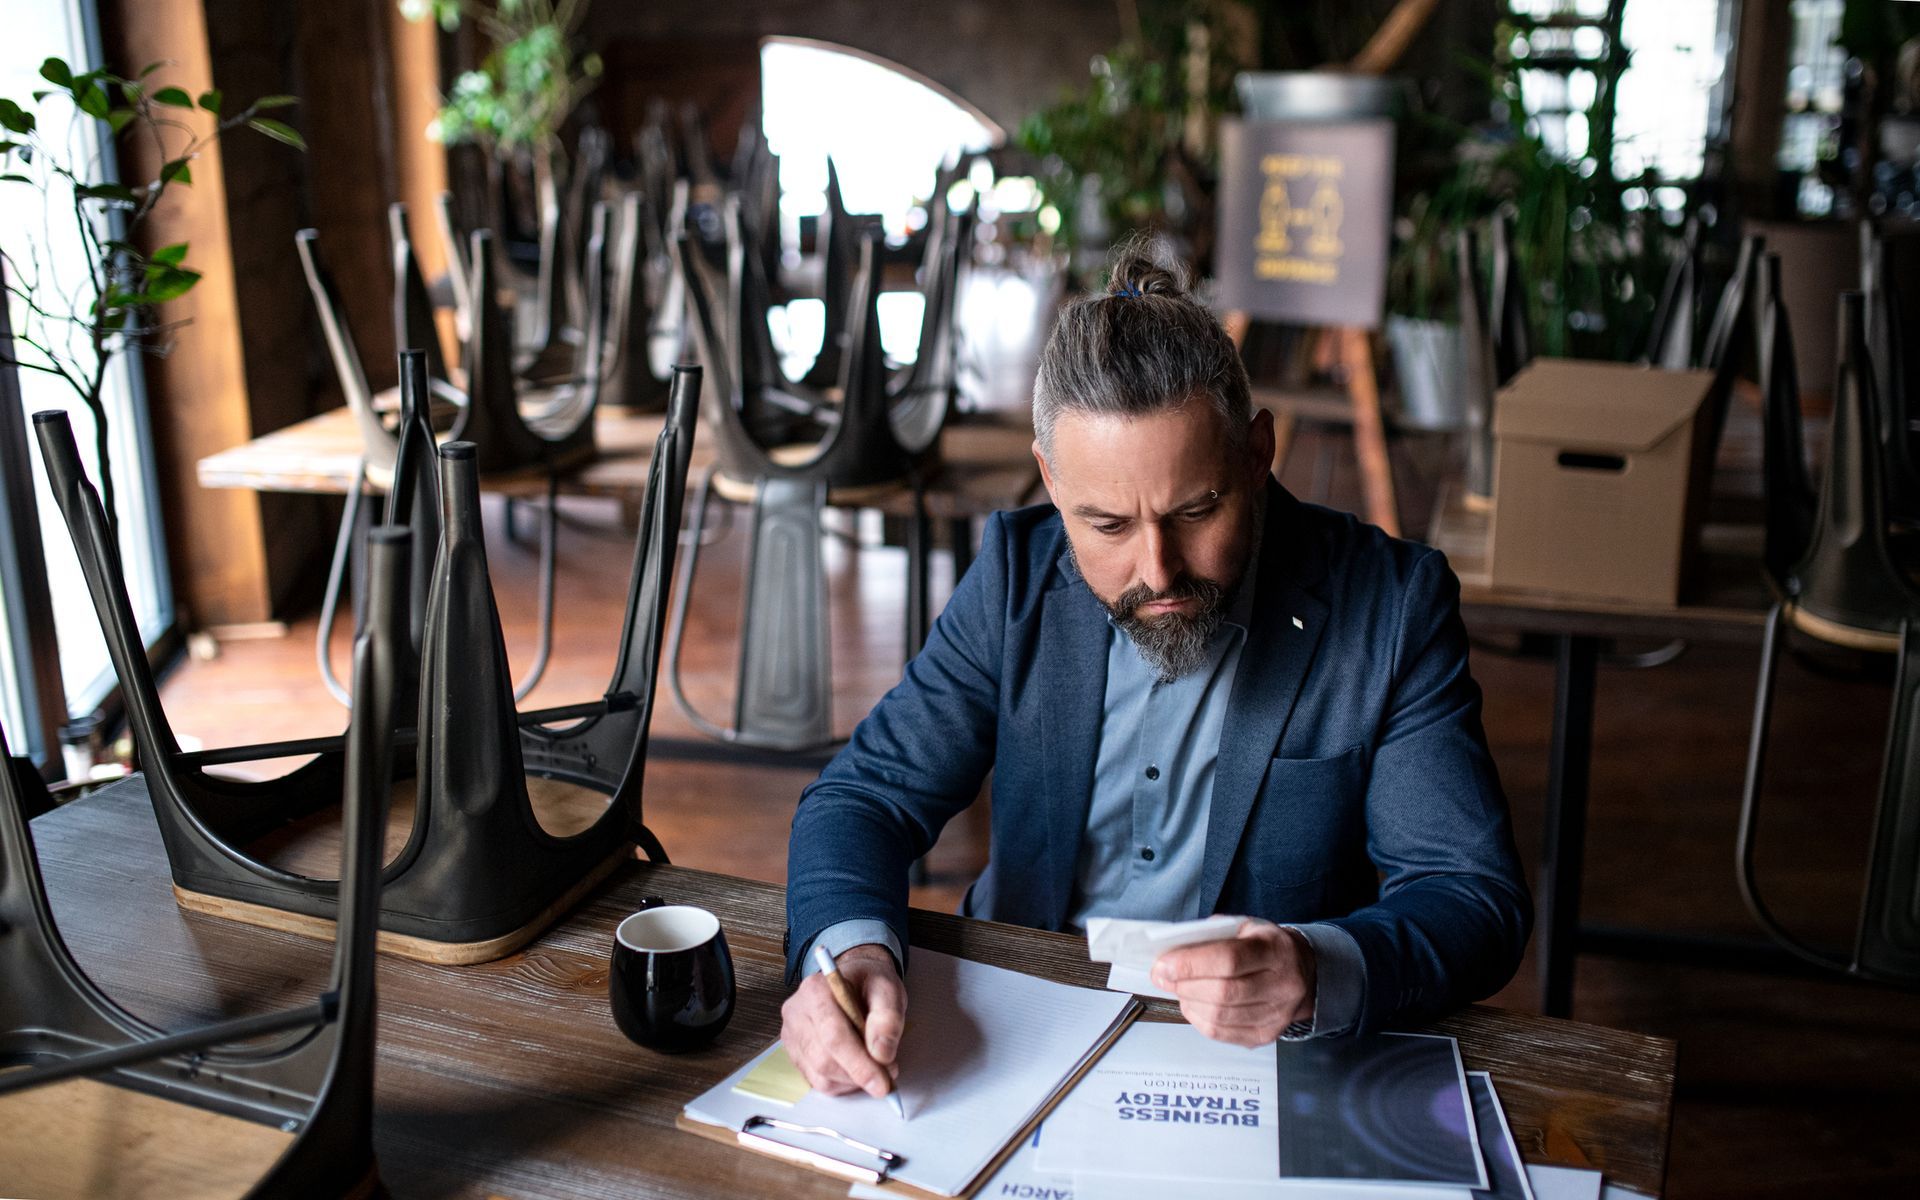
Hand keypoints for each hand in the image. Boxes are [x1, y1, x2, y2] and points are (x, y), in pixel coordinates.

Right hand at [779, 943, 906, 1097]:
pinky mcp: (795, 1054)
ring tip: (874, 1064)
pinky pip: (818, 1082)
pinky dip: (843, 1083)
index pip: (833, 1035)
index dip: (859, 1063)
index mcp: (816, 990)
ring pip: (821, 1075)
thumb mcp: (888, 990)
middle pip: (823, 1059)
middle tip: (888, 1074)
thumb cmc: (869, 984)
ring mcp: (792, 1035)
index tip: (883, 1082)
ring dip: (853, 1080)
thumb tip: (882, 1055)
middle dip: (859, 1074)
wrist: (854, 981)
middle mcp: (796, 1013)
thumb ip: (888, 1018)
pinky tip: (857, 1067)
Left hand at [1149, 919, 1315, 1046]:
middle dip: (1184, 985)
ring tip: (1178, 988)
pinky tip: (1193, 1004)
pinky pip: (1221, 1033)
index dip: (1191, 964)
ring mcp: (1276, 1015)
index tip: (1162, 964)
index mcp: (1276, 951)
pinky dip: (1198, 1019)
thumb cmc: (1263, 946)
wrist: (1301, 972)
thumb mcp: (1243, 928)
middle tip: (1162, 976)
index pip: (1230, 960)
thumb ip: (1210, 937)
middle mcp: (1283, 986)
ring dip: (1188, 1002)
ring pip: (1219, 1016)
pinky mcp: (1265, 1035)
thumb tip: (1170, 955)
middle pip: (1223, 993)